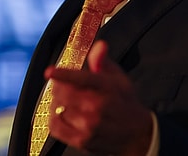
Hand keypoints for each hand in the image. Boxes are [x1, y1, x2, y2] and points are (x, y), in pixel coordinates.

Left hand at [46, 40, 152, 155]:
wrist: (138, 136)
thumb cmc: (126, 104)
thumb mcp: (119, 79)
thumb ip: (103, 61)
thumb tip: (99, 46)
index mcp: (106, 88)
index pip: (81, 78)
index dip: (62, 74)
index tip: (50, 71)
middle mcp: (97, 107)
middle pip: (63, 92)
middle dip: (59, 86)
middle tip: (64, 86)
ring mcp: (89, 125)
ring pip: (58, 108)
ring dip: (57, 102)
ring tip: (67, 102)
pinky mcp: (81, 140)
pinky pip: (55, 126)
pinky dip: (54, 118)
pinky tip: (62, 114)